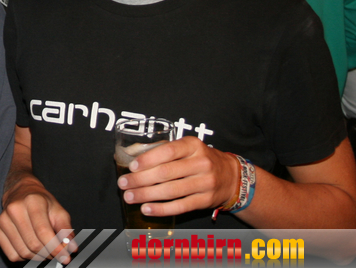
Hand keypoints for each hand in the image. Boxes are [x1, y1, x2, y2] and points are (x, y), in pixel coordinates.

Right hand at [0, 177, 74, 264]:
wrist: (20, 192)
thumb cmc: (42, 202)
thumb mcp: (58, 210)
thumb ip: (66, 229)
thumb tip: (71, 248)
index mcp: (32, 201)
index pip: (43, 232)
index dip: (56, 248)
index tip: (66, 257)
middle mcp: (15, 209)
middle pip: (33, 244)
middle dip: (49, 254)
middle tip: (56, 254)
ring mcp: (3, 220)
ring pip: (23, 252)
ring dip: (38, 257)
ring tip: (45, 250)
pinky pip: (12, 255)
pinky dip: (25, 258)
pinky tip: (31, 248)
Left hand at [116, 135, 238, 217]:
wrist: (231, 177)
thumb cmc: (200, 159)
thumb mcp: (186, 147)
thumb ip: (162, 149)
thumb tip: (130, 153)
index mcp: (193, 145)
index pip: (168, 151)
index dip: (148, 159)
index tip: (131, 167)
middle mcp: (201, 163)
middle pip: (166, 173)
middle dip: (140, 180)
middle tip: (123, 184)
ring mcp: (205, 183)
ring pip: (170, 191)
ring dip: (146, 195)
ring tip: (129, 197)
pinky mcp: (205, 201)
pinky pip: (180, 207)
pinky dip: (161, 209)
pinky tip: (146, 209)